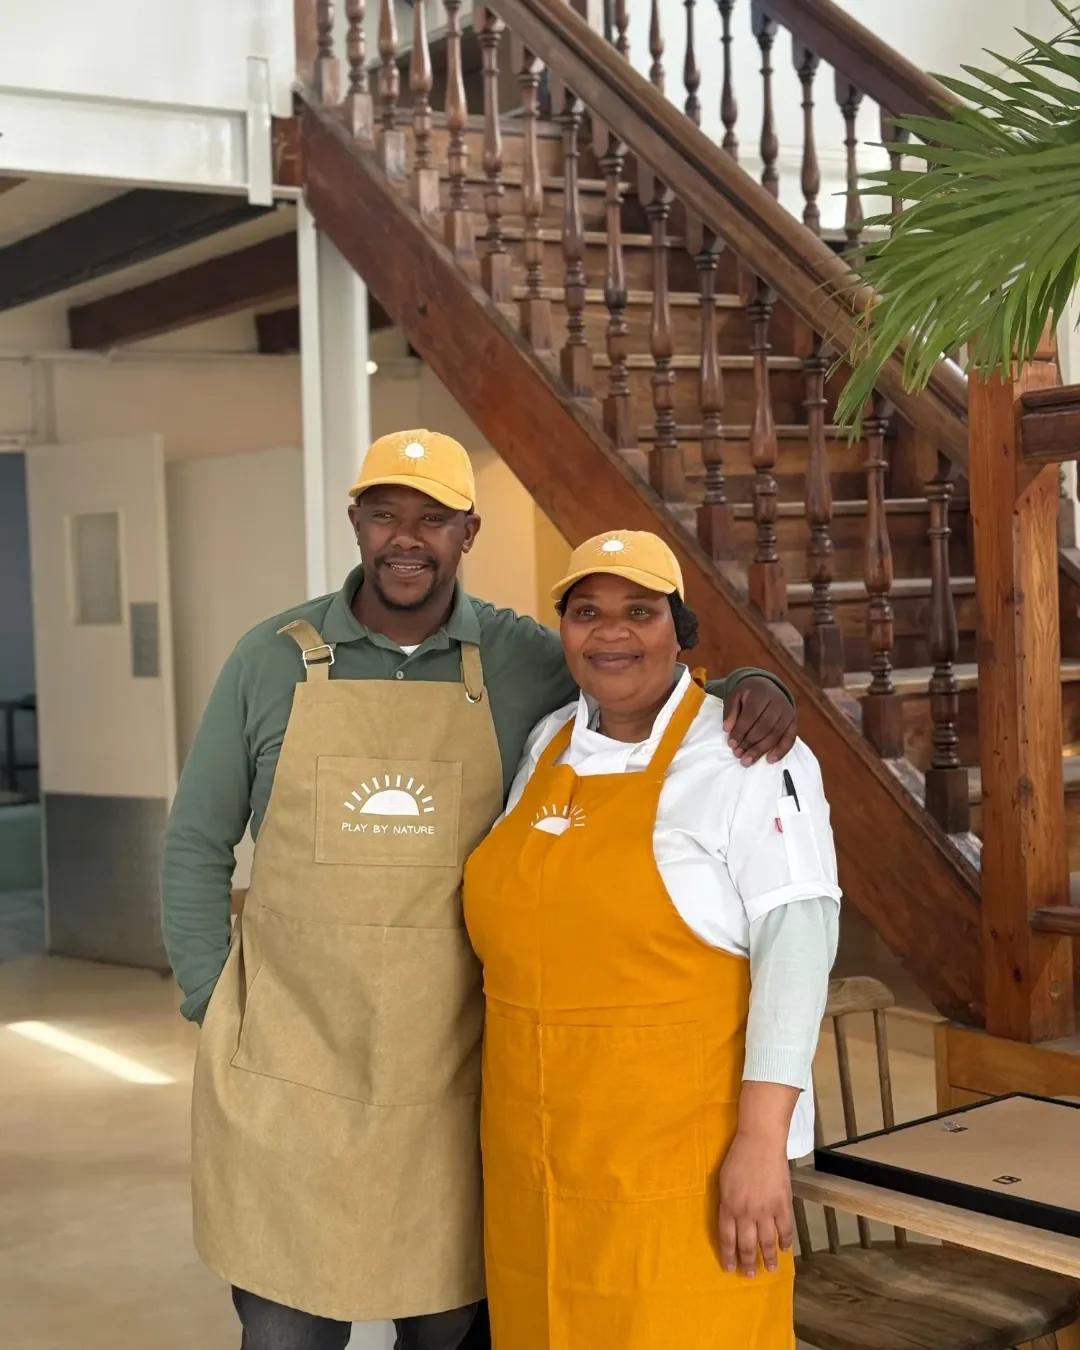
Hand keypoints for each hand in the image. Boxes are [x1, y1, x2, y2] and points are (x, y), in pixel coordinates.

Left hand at [718, 1130, 793, 1276]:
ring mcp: (766, 1210)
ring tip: (770, 1270)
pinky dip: (785, 1241)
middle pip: (747, 1245)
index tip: (730, 1268)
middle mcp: (746, 1213)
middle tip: (749, 1275)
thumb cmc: (738, 1158)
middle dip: (748, 1262)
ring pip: (767, 1242)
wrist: (760, 1142)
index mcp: (729, 1206)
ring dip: (768, 1258)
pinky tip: (784, 1249)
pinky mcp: (782, 1205)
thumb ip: (727, 1203)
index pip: (727, 1238)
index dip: (729, 1255)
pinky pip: (785, 1230)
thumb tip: (730, 1222)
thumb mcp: (723, 1181)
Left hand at [723, 677, 796, 765]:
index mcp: (761, 694)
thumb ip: (730, 711)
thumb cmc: (748, 694)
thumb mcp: (735, 696)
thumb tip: (727, 729)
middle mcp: (778, 703)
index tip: (731, 744)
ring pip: (775, 734)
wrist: (767, 686)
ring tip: (747, 761)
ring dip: (761, 750)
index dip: (740, 731)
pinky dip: (781, 751)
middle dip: (750, 743)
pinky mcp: (794, 722)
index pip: (751, 715)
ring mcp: (788, 713)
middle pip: (764, 727)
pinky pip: (790, 738)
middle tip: (738, 755)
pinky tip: (770, 760)